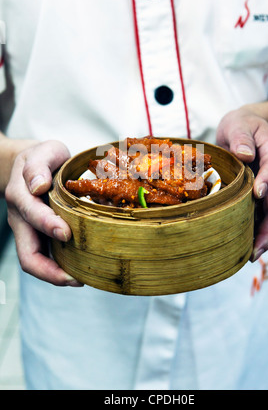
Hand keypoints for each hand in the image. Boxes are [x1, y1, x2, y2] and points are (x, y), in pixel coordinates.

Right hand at [5, 140, 82, 285]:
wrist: (32, 167)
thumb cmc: (43, 159)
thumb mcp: (43, 152)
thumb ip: (39, 166)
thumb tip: (38, 186)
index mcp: (21, 196)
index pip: (30, 215)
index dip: (47, 225)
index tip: (66, 233)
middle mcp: (21, 219)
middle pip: (27, 254)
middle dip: (50, 270)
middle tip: (76, 278)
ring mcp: (29, 232)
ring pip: (35, 262)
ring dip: (56, 275)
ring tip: (81, 280)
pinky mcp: (39, 237)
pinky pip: (47, 258)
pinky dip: (61, 268)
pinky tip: (81, 270)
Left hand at [216, 107, 267, 261]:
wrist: (248, 131)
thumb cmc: (243, 126)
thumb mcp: (240, 123)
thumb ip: (242, 136)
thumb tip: (244, 155)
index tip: (258, 192)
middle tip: (255, 249)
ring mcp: (267, 190)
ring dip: (262, 237)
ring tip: (247, 256)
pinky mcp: (257, 198)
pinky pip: (258, 217)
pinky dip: (252, 233)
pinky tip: (240, 246)